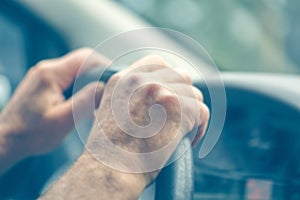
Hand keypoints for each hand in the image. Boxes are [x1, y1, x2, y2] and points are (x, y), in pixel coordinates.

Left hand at [0, 48, 107, 172]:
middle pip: (81, 62)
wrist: (7, 140)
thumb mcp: (62, 120)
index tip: (114, 81)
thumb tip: (104, 86)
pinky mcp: (44, 85)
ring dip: (89, 82)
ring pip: (76, 71)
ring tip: (97, 100)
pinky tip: (83, 103)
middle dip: (98, 75)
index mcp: (51, 74)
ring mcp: (44, 76)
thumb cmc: (31, 134)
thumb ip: (85, 101)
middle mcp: (47, 70)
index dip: (104, 65)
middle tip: (108, 92)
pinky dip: (80, 87)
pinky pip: (68, 79)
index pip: (85, 58)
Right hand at [85, 55, 209, 193]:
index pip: (157, 63)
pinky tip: (190, 139)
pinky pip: (202, 111)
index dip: (168, 78)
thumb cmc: (109, 149)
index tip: (170, 94)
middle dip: (182, 94)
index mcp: (125, 79)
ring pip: (193, 93)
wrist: (111, 169)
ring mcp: (163, 92)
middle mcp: (144, 80)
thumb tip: (151, 97)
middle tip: (177, 114)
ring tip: (183, 129)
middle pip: (180, 76)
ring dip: (191, 111)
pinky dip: (200, 127)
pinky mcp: (181, 109)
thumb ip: (129, 94)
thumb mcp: (108, 110)